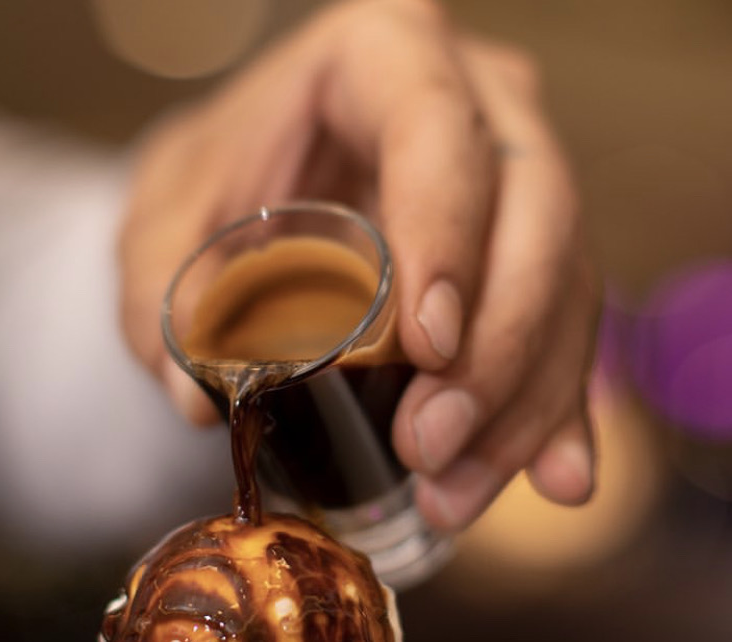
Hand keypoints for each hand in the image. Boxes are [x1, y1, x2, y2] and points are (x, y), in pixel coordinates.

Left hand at [120, 0, 600, 531]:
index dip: (449, 234)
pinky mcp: (531, 254)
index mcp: (382, 57)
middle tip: (430, 445)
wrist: (256, 185)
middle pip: (534, 213)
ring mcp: (517, 177)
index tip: (430, 343)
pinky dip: (556, 411)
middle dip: (495, 347)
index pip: (437, 129)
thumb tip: (199, 399)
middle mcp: (476, 104)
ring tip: (455, 494)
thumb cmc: (218, 180)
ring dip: (520, 403)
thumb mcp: (165, 217)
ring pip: (565, 282)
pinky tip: (556, 478)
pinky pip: (568, 328)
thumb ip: (163, 289)